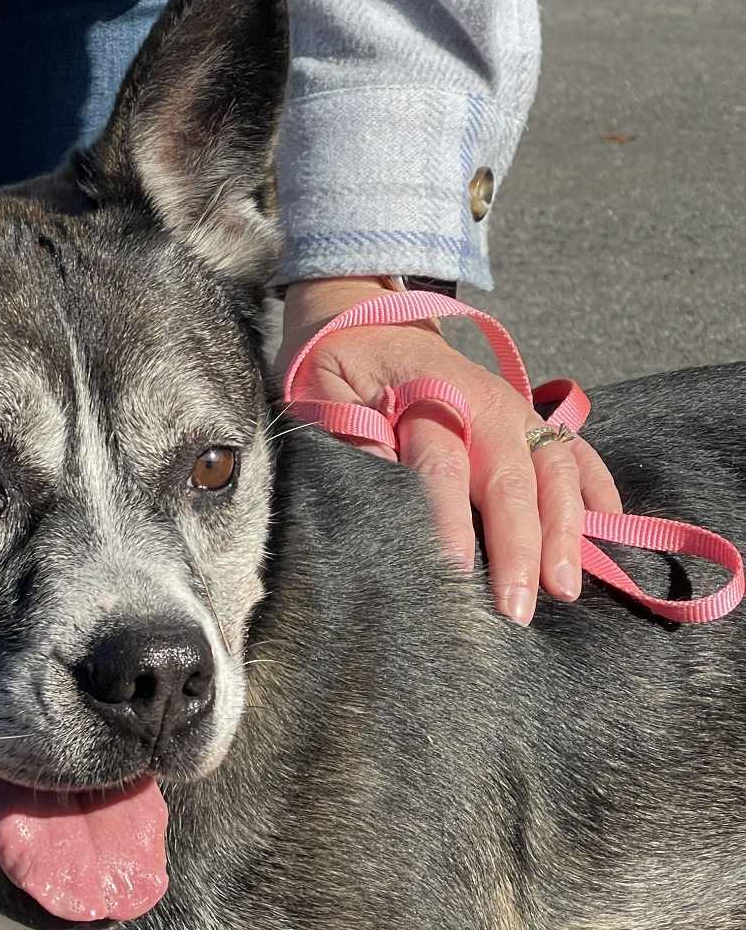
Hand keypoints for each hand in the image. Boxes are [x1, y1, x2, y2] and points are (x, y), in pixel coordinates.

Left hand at [278, 278, 622, 624]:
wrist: (368, 319)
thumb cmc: (339, 367)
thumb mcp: (320, 392)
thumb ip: (345, 436)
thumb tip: (375, 481)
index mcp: (426, 394)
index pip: (441, 467)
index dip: (449, 523)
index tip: (453, 572)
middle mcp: (483, 403)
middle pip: (509, 480)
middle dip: (519, 548)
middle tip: (518, 609)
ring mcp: (515, 410)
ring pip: (555, 470)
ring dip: (565, 531)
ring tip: (565, 589)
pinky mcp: (531, 419)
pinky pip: (576, 452)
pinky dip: (596, 490)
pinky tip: (609, 530)